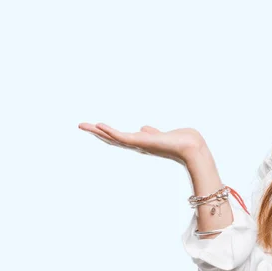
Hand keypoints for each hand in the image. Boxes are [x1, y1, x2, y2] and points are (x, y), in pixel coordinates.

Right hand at [78, 122, 209, 166]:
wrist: (191, 147)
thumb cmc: (181, 141)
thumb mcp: (162, 134)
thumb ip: (151, 132)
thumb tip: (143, 128)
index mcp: (141, 142)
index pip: (120, 137)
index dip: (106, 133)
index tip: (95, 126)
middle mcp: (137, 145)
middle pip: (112, 138)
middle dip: (96, 132)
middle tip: (81, 125)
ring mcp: (138, 144)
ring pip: (113, 138)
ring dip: (97, 131)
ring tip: (83, 125)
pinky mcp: (141, 142)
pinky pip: (122, 136)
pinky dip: (110, 132)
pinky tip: (100, 125)